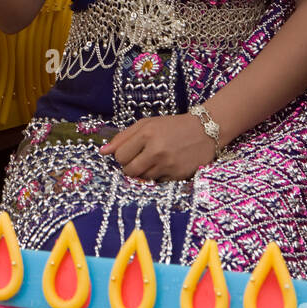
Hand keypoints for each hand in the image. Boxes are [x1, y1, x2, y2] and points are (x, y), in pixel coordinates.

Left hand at [98, 113, 216, 180]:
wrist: (204, 131)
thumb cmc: (172, 126)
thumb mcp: (146, 124)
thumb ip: (123, 137)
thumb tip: (102, 152)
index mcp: (146, 133)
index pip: (120, 155)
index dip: (121, 156)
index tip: (129, 153)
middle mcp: (156, 150)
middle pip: (129, 170)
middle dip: (130, 167)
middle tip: (140, 158)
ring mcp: (167, 164)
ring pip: (142, 178)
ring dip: (144, 172)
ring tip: (153, 160)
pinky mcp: (177, 176)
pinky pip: (157, 183)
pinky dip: (158, 177)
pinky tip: (165, 166)